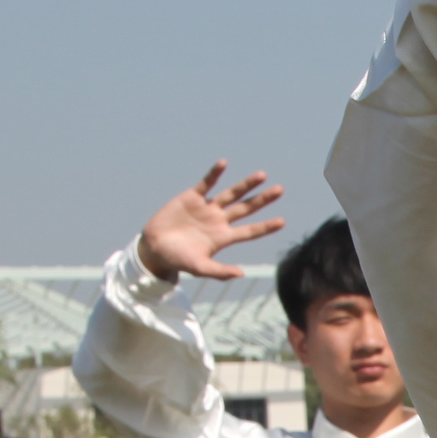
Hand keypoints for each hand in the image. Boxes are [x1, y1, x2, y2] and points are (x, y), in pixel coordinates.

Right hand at [136, 162, 288, 283]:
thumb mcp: (199, 267)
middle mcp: (219, 220)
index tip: (282, 222)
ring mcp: (207, 207)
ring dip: (246, 185)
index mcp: (223, 238)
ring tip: (262, 175)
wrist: (154, 247)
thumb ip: (219, 271)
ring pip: (231, 194)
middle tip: (280, 190)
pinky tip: (223, 163)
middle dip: (262, 200)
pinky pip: (207, 183)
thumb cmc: (177, 260)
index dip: (265, 227)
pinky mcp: (192, 197)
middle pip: (246, 208)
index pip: (249, 231)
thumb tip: (241, 274)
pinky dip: (214, 173)